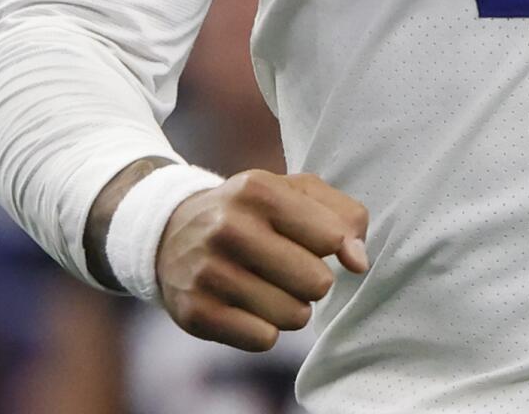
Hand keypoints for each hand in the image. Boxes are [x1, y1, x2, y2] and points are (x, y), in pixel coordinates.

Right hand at [155, 170, 370, 351]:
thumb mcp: (295, 193)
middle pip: (317, 283)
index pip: (332, 237)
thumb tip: (359, 261)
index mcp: (258, 190)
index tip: (315, 244)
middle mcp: (228, 227)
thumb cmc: (251, 213)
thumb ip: (344, 216)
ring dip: (292, 308)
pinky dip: (265, 329)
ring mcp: (207, 271)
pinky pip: (264, 339)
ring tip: (269, 288)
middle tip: (290, 270)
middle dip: (314, 282)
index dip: (334, 247)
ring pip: (294, 315)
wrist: (169, 234)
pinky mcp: (195, 312)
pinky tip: (246, 308)